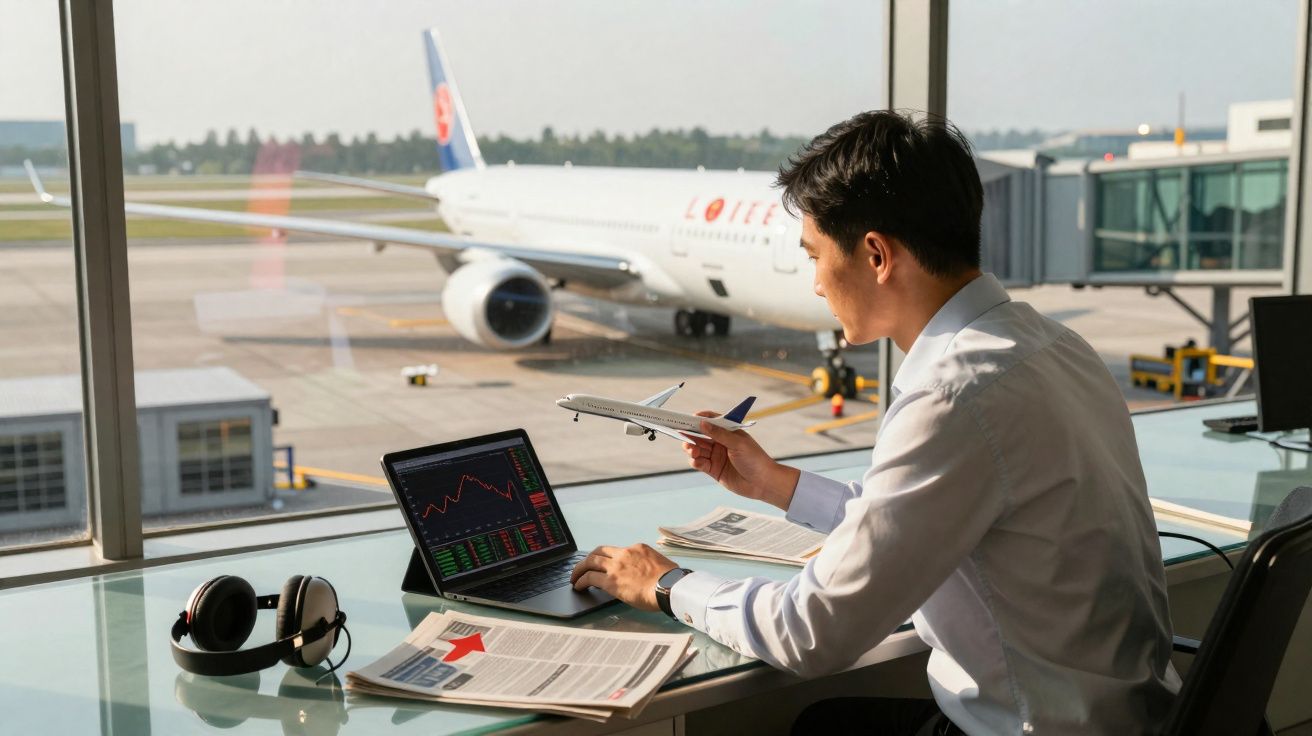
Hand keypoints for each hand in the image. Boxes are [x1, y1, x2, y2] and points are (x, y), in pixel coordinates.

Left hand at [570, 544, 677, 611]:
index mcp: (638, 549)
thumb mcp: (662, 564)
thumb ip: (651, 566)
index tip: (604, 565)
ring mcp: (616, 566)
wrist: (669, 587)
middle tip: (583, 566)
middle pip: (599, 552)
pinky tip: (578, 586)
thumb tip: (652, 573)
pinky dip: (581, 581)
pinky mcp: (610, 581)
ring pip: (590, 562)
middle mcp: (624, 554)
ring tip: (575, 577)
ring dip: (580, 569)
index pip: (617, 551)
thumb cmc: (670, 580)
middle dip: (589, 559)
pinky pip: (589, 578)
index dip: (608, 558)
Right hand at [683, 411, 800, 510]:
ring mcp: (717, 456)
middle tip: (682, 434)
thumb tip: (703, 423)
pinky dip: (695, 461)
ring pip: (698, 449)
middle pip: (701, 436)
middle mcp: (721, 443)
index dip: (700, 419)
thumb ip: (719, 434)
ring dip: (692, 448)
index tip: (689, 418)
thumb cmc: (755, 459)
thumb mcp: (737, 444)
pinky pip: (700, 463)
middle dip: (691, 435)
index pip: (712, 421)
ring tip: (692, 450)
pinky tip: (696, 460)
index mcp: (729, 432)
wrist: (762, 483)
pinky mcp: (714, 470)